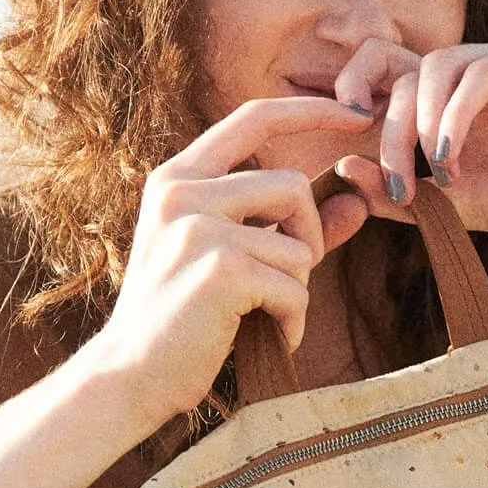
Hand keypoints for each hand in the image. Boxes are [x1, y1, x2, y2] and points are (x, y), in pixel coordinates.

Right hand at [83, 101, 368, 426]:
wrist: (129, 377)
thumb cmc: (181, 320)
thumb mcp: (229, 259)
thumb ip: (289, 228)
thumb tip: (357, 200)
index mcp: (177, 177)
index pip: (254, 118)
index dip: (311, 110)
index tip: (356, 113)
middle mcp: (181, 191)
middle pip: (292, 185)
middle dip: (308, 237)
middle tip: (285, 282)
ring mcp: (197, 228)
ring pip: (299, 245)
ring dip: (297, 289)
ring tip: (264, 315)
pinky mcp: (219, 269)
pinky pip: (294, 288)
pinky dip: (291, 321)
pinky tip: (267, 336)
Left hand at [330, 34, 487, 249]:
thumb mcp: (456, 208)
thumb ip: (400, 192)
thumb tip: (339, 168)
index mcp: (450, 100)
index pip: (384, 71)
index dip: (352, 86)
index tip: (342, 131)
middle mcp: (475, 72)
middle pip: (404, 73)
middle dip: (390, 129)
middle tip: (397, 181)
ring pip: (439, 64)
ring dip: (424, 120)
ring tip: (437, 169)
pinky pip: (485, 69)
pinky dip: (459, 111)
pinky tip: (453, 153)